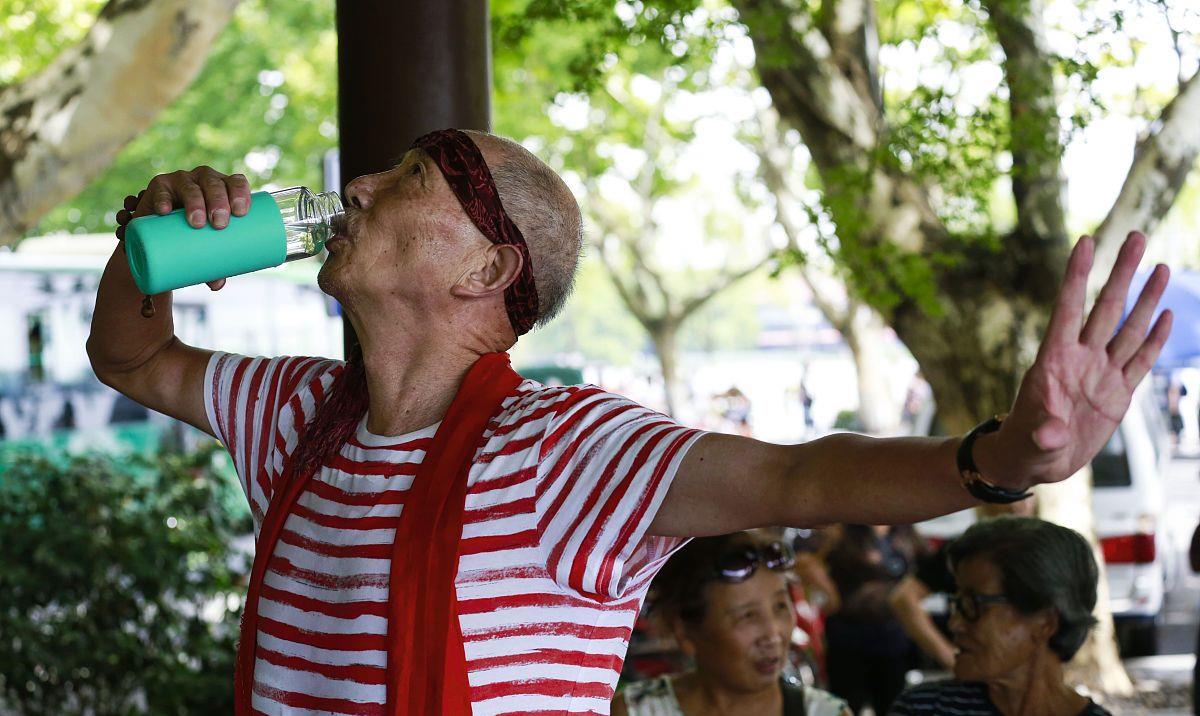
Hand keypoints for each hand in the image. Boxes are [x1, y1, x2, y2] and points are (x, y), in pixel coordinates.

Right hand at [114, 167, 251, 290]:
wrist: (160, 231)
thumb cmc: (194, 236)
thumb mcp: (207, 248)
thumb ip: (213, 265)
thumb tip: (217, 285)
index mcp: (223, 188)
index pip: (236, 182)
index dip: (240, 192)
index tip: (241, 213)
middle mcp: (204, 179)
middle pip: (215, 184)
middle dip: (219, 201)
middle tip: (219, 224)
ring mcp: (181, 181)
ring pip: (191, 185)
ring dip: (195, 201)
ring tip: (197, 222)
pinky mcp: (159, 186)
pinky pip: (161, 190)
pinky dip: (162, 199)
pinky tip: (164, 210)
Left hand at [977, 232, 1170, 490]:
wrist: (1037, 461)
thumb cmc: (1026, 446)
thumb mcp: (1031, 441)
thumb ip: (1043, 432)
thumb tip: (1050, 432)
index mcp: (1053, 361)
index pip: (1067, 309)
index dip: (1076, 276)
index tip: (1086, 241)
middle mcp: (1080, 359)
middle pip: (1105, 308)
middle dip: (1121, 272)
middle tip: (1135, 235)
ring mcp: (1101, 374)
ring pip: (1128, 328)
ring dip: (1146, 298)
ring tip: (1161, 266)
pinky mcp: (1118, 394)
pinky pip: (1140, 360)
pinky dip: (1154, 338)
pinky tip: (1166, 314)